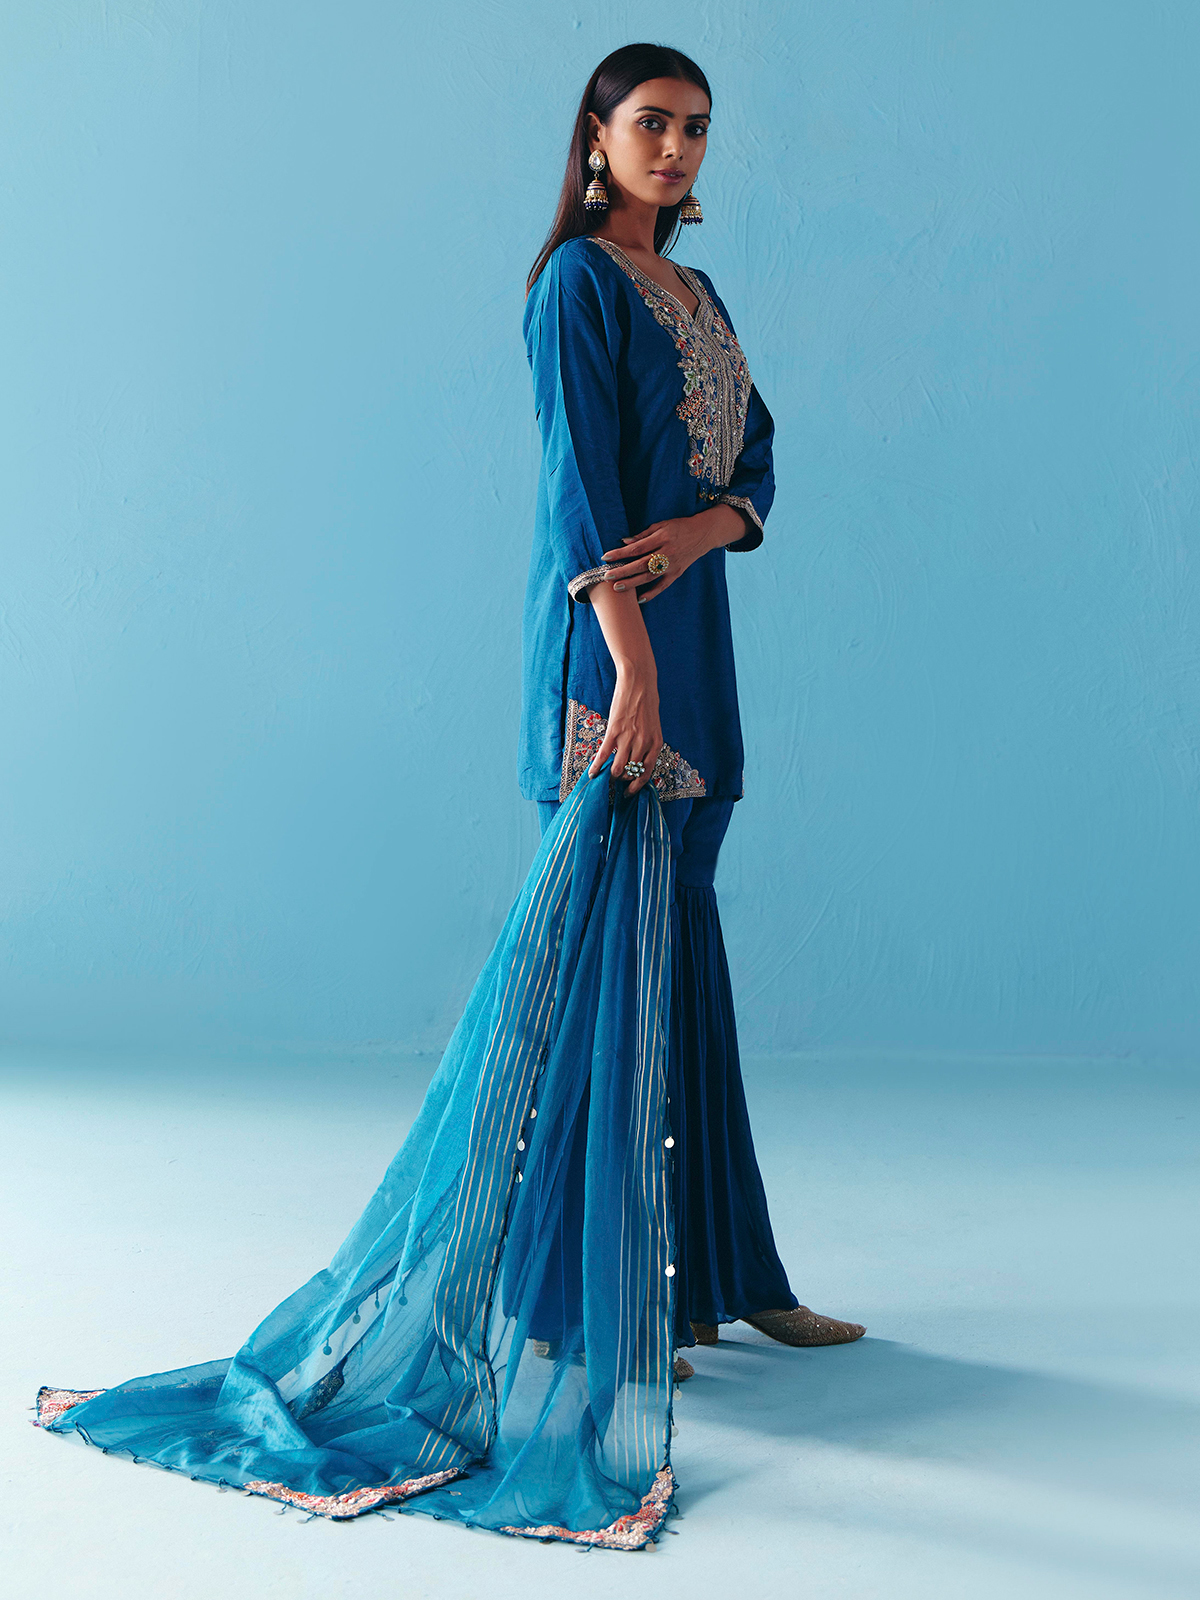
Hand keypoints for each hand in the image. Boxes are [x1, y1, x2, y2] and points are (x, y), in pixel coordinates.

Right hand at [587, 663, 662, 795]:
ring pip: (618, 769)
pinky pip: (603, 756)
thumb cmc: (647, 702)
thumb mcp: (653, 726)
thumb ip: (647, 744)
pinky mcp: (614, 732)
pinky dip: (596, 767)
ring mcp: (628, 739)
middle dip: (623, 781)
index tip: (630, 792)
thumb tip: (636, 760)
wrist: (638, 682)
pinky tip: (592, 774)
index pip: (647, 774)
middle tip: (616, 783)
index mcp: (656, 744)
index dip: (637, 786)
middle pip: (631, 773)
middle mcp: (643, 744)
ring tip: (605, 777)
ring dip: (611, 776)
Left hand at [601, 504, 748, 602]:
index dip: (620, 553)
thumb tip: (624, 541)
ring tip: (617, 588)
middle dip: (623, 571)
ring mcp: (672, 565)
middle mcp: (667, 553)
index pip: (637, 548)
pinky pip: (663, 585)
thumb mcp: (661, 525)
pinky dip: (652, 593)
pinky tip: (639, 599)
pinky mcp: (677, 573)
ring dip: (633, 583)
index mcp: (662, 538)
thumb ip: (643, 534)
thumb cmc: (679, 527)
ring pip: (649, 576)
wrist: (702, 534)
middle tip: (607, 576)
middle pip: (641, 564)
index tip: (606, 557)